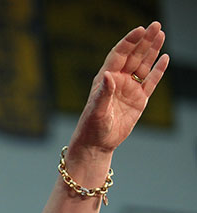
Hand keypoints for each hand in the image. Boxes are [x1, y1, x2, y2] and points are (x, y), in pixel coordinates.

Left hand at [69, 21, 168, 156]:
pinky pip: (151, 81)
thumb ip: (103, 92)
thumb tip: (108, 74)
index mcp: (106, 79)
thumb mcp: (96, 110)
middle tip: (156, 25)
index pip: (119, 54)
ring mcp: (129, 89)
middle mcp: (118, 80)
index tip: (140, 29)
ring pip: (144, 65)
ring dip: (152, 50)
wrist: (97, 143)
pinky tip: (164, 58)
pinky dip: (158, 70)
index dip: (129, 41)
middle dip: (144, 40)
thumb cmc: (92, 126)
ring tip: (161, 34)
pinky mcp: (139, 100)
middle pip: (134, 56)